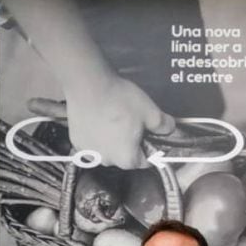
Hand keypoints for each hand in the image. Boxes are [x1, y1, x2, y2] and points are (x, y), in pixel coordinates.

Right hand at [35, 75, 174, 168]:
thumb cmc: (120, 100)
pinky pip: (92, 143)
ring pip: (107, 150)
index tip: (149, 135)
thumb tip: (169, 128)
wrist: (88, 84)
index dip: (150, 147)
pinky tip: (98, 119)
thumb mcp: (150, 111)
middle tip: (131, 123)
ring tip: (113, 119)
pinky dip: (96, 135)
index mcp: (127, 159)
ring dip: (112, 140)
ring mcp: (89, 152)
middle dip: (130, 143)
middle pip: (124, 156)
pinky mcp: (76, 141)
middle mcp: (107, 161)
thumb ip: (164, 125)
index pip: (145, 160)